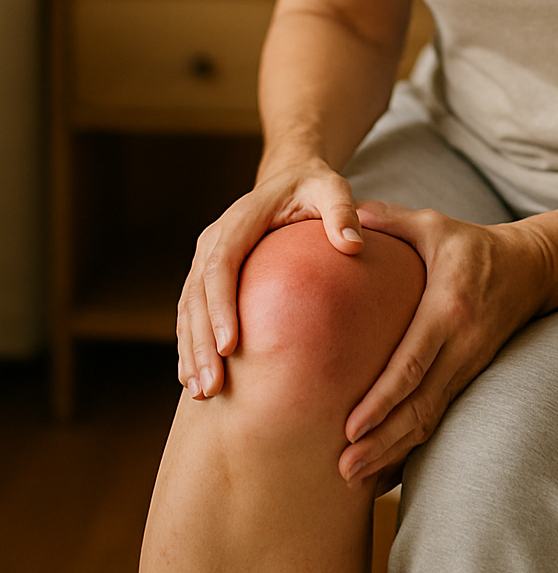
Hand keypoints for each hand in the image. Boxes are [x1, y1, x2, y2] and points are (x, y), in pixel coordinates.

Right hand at [176, 158, 364, 400]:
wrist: (290, 179)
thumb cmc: (314, 187)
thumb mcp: (332, 189)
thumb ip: (342, 212)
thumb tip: (353, 246)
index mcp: (240, 219)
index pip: (221, 264)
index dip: (221, 306)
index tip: (229, 346)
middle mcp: (214, 238)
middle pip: (198, 294)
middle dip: (201, 342)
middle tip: (211, 387)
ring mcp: (206, 257)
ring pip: (188, 308)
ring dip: (191, 350)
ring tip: (201, 393)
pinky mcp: (207, 275)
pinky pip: (191, 313)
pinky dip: (190, 345)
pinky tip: (194, 380)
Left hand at [338, 203, 555, 485]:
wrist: (530, 268)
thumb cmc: (470, 244)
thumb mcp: (433, 224)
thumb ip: (389, 220)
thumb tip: (346, 213)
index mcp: (448, 308)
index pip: (414, 362)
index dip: (383, 399)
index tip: (350, 426)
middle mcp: (462, 345)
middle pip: (421, 404)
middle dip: (382, 441)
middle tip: (342, 468)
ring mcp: (470, 365)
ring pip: (431, 420)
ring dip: (394, 453)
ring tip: (354, 478)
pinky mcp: (471, 376)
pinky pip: (440, 418)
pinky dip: (412, 447)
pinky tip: (385, 470)